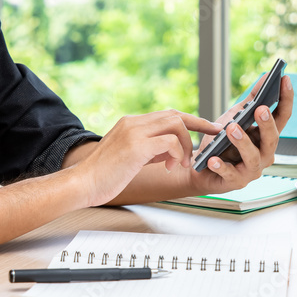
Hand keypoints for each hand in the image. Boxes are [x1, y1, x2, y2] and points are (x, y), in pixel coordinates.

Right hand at [71, 110, 222, 206]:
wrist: (83, 183)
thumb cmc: (104, 175)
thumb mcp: (131, 157)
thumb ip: (151, 149)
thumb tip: (172, 150)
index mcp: (131, 123)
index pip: (167, 114)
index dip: (191, 119)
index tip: (208, 127)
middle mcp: (133, 122)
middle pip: (175, 114)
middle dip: (198, 124)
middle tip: (213, 137)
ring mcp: (134, 132)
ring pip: (175, 124)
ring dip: (185, 145)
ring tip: (181, 164)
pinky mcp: (136, 146)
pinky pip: (169, 142)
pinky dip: (177, 155)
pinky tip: (170, 168)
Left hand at [190, 74, 293, 194]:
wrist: (200, 166)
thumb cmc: (221, 142)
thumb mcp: (235, 116)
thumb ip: (251, 100)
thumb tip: (266, 76)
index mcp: (266, 137)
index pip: (282, 117)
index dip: (286, 99)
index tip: (285, 79)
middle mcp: (264, 154)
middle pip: (272, 139)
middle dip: (267, 123)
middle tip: (259, 109)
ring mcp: (251, 170)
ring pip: (253, 157)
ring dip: (243, 142)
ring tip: (232, 129)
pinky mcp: (235, 182)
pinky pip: (230, 174)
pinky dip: (222, 166)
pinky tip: (213, 159)